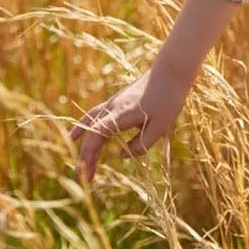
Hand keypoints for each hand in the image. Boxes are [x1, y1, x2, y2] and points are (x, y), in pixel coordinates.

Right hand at [67, 67, 192, 183]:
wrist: (171, 71)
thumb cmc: (168, 98)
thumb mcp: (161, 126)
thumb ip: (142, 143)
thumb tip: (122, 155)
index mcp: (122, 114)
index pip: (97, 135)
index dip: (89, 155)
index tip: (87, 174)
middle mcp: (112, 107)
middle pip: (92, 133)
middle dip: (86, 155)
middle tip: (84, 177)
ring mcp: (113, 103)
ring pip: (90, 122)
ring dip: (83, 140)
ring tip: (77, 157)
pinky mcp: (117, 101)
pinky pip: (95, 115)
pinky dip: (86, 125)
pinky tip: (81, 133)